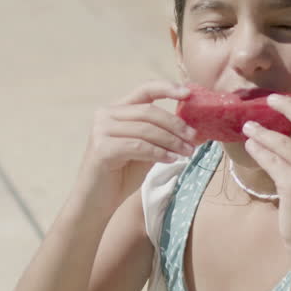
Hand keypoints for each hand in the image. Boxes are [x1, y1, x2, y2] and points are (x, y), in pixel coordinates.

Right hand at [77, 81, 196, 210]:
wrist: (96, 201)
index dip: (167, 88)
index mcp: (116, 110)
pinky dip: (158, 153)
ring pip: (146, 129)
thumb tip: (193, 129)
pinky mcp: (101, 148)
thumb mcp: (146, 150)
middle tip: (194, 138)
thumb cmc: (122, 176)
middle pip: (149, 111)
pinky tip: (171, 160)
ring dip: (171, 141)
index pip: (144, 90)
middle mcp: (105, 115)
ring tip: (187, 153)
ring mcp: (101, 130)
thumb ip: (161, 136)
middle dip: (176, 125)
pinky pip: (139, 146)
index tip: (188, 93)